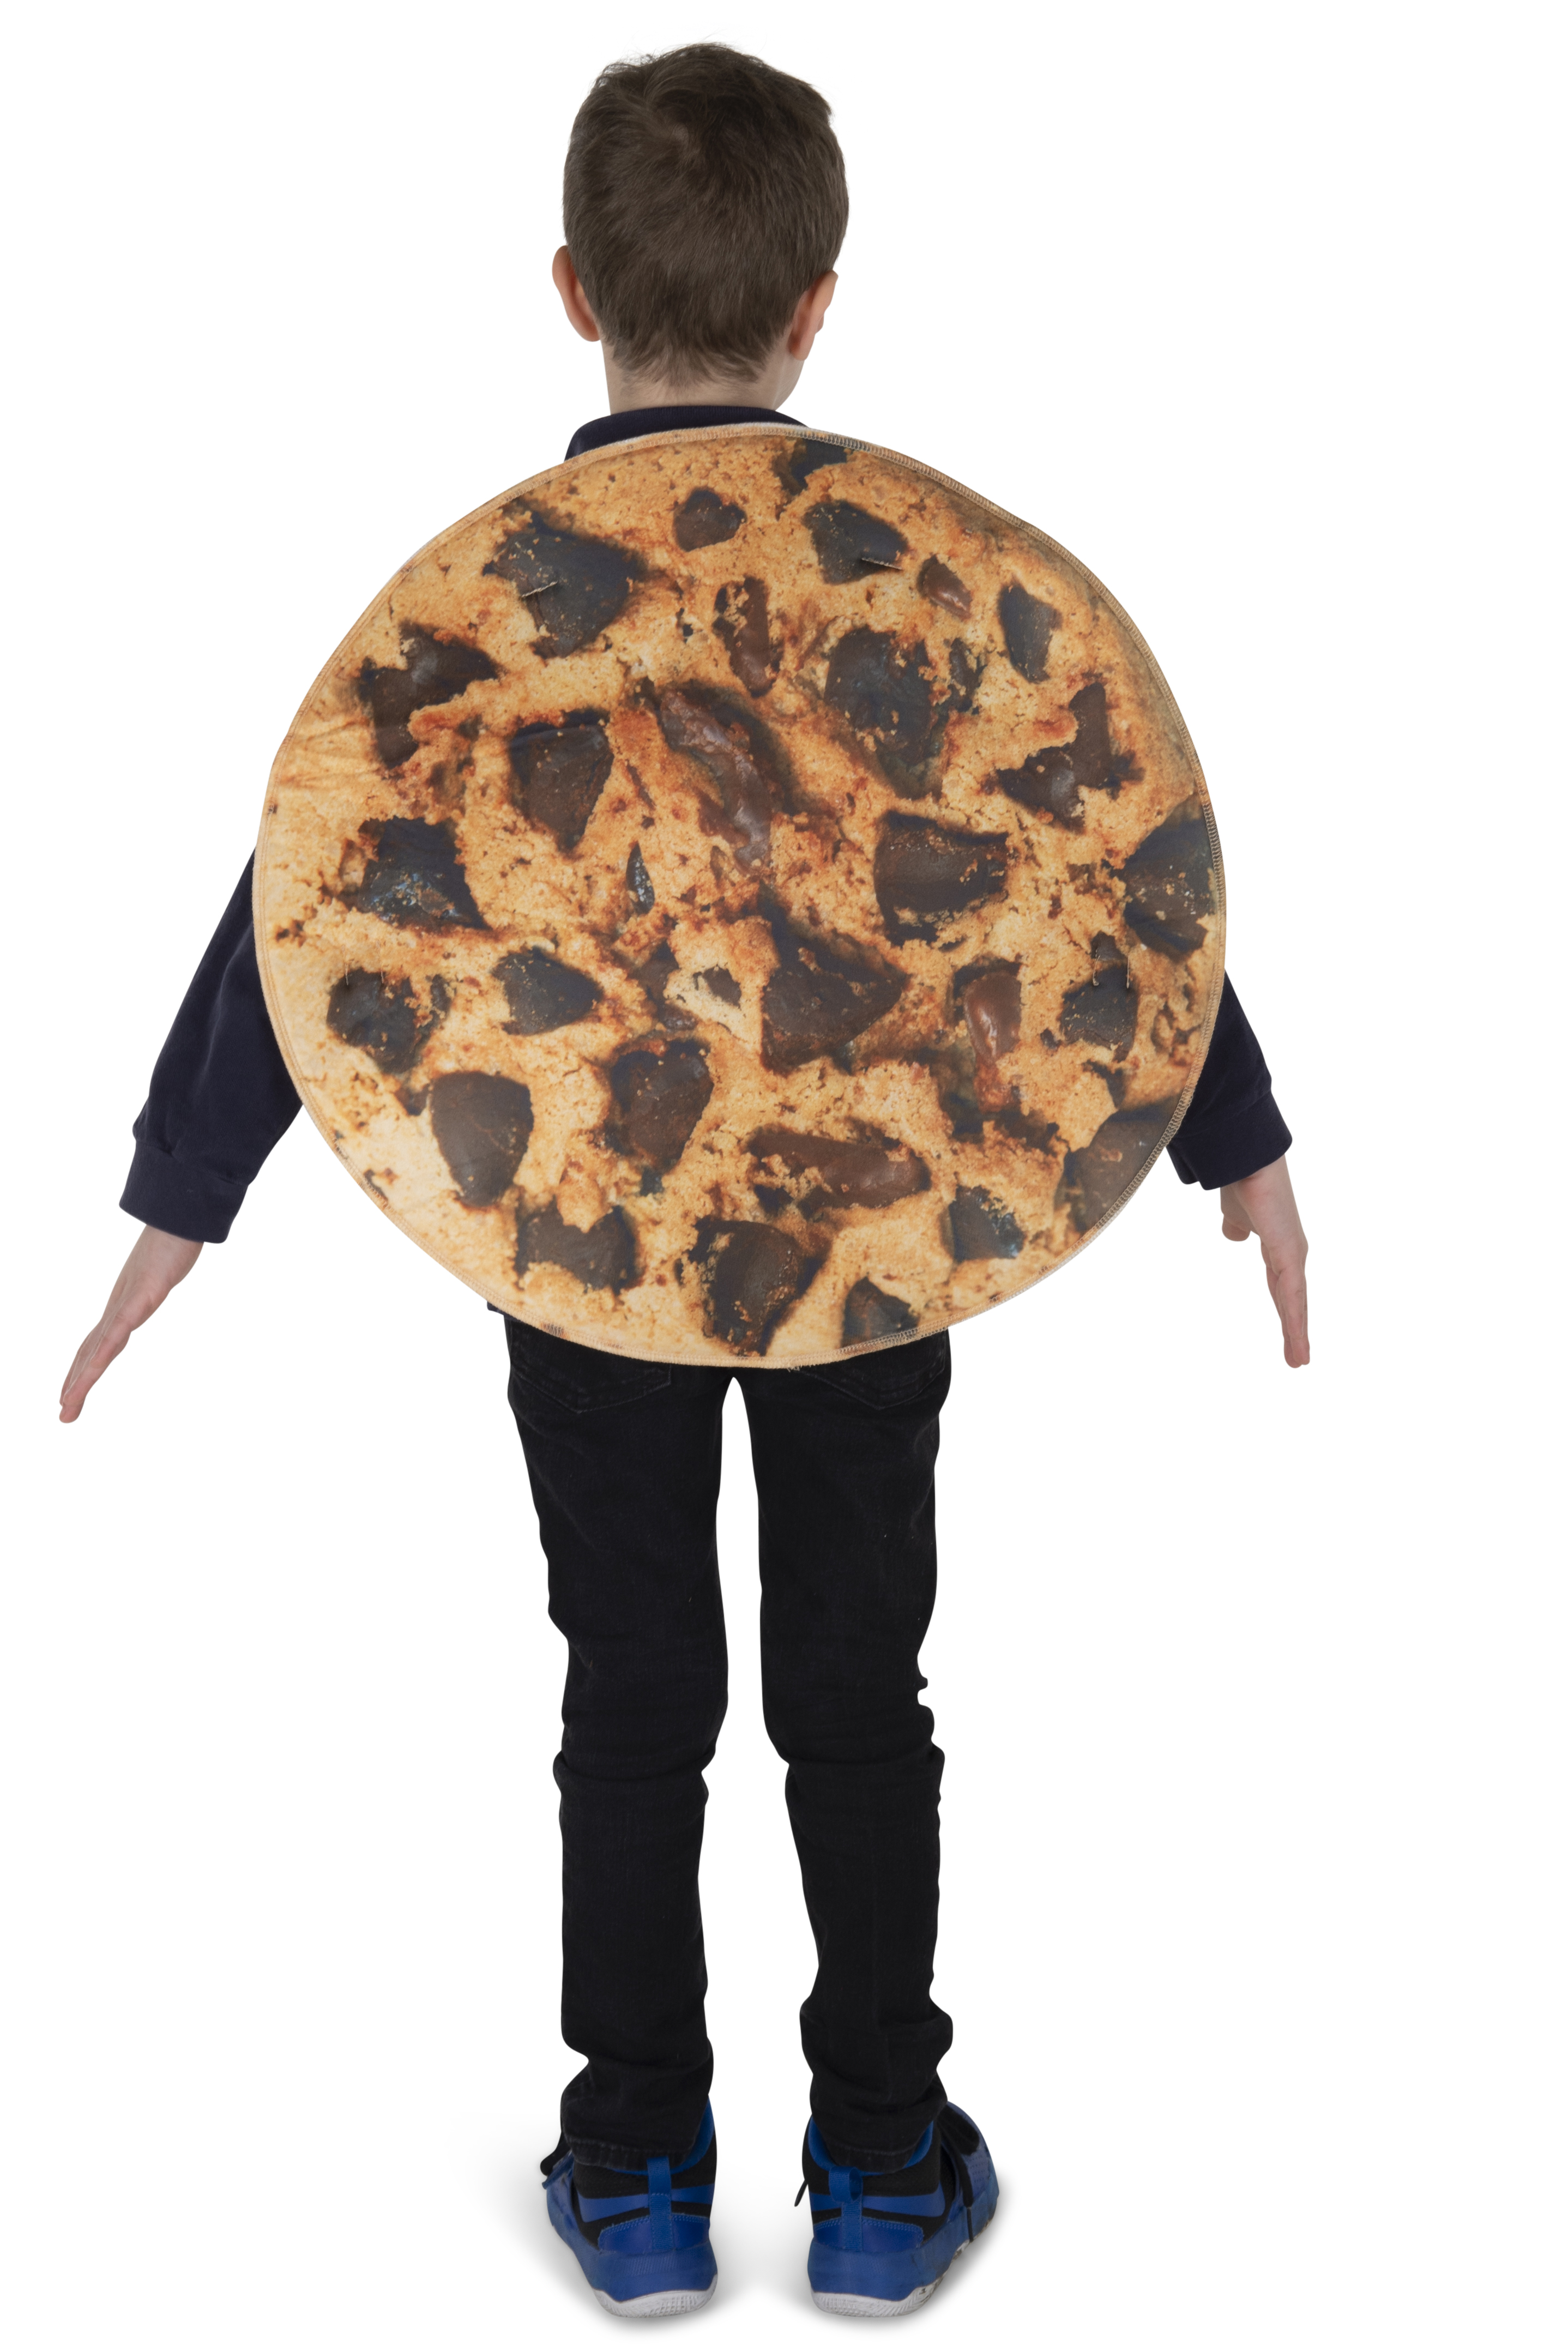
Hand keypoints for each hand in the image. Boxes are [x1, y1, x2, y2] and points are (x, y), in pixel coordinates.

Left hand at [60, 1225, 203, 1422]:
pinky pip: (120, 1330)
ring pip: (99, 1348)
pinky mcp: (142, 1295)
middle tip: (64, 1414)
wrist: (179, 1212)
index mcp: (123, 1303)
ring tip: (68, 1406)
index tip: (70, 1392)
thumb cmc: (173, 1237)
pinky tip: (93, 1371)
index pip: (96, 1342)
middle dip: (76, 1383)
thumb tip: (157, 1277)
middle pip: (91, 1351)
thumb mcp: (162, 1268)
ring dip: (82, 1379)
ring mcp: (128, 1301)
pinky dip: (104, 1352)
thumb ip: (155, 1278)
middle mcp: (119, 1305)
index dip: (81, 1368)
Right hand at [1219, 1155, 1308, 1367]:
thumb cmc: (1241, 1181)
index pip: (1283, 1287)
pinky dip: (1295, 1318)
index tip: (1289, 1335)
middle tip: (1298, 1358)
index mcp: (1279, 1247)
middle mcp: (1291, 1253)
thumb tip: (1233, 1236)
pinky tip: (1297, 1339)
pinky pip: (1292, 1292)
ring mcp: (1292, 1253)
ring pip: (1295, 1302)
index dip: (1286, 1311)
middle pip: (1293, 1300)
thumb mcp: (1234, 1215)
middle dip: (1295, 1329)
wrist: (1244, 1159)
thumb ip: (1236, 1227)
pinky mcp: (1289, 1252)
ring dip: (1297, 1332)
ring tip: (1299, 1360)